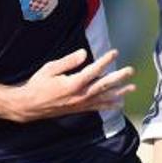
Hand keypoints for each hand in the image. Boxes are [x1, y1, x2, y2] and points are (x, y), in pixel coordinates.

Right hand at [12, 49, 132, 121]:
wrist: (29, 106)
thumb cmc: (38, 84)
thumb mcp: (50, 69)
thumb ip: (68, 61)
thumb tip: (84, 54)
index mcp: (73, 83)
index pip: (94, 70)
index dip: (106, 60)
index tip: (115, 52)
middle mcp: (80, 95)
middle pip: (104, 85)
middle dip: (119, 77)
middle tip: (131, 71)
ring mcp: (80, 104)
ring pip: (104, 98)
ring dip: (119, 92)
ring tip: (132, 88)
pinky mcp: (79, 109)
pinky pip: (98, 107)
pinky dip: (109, 105)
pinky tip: (119, 103)